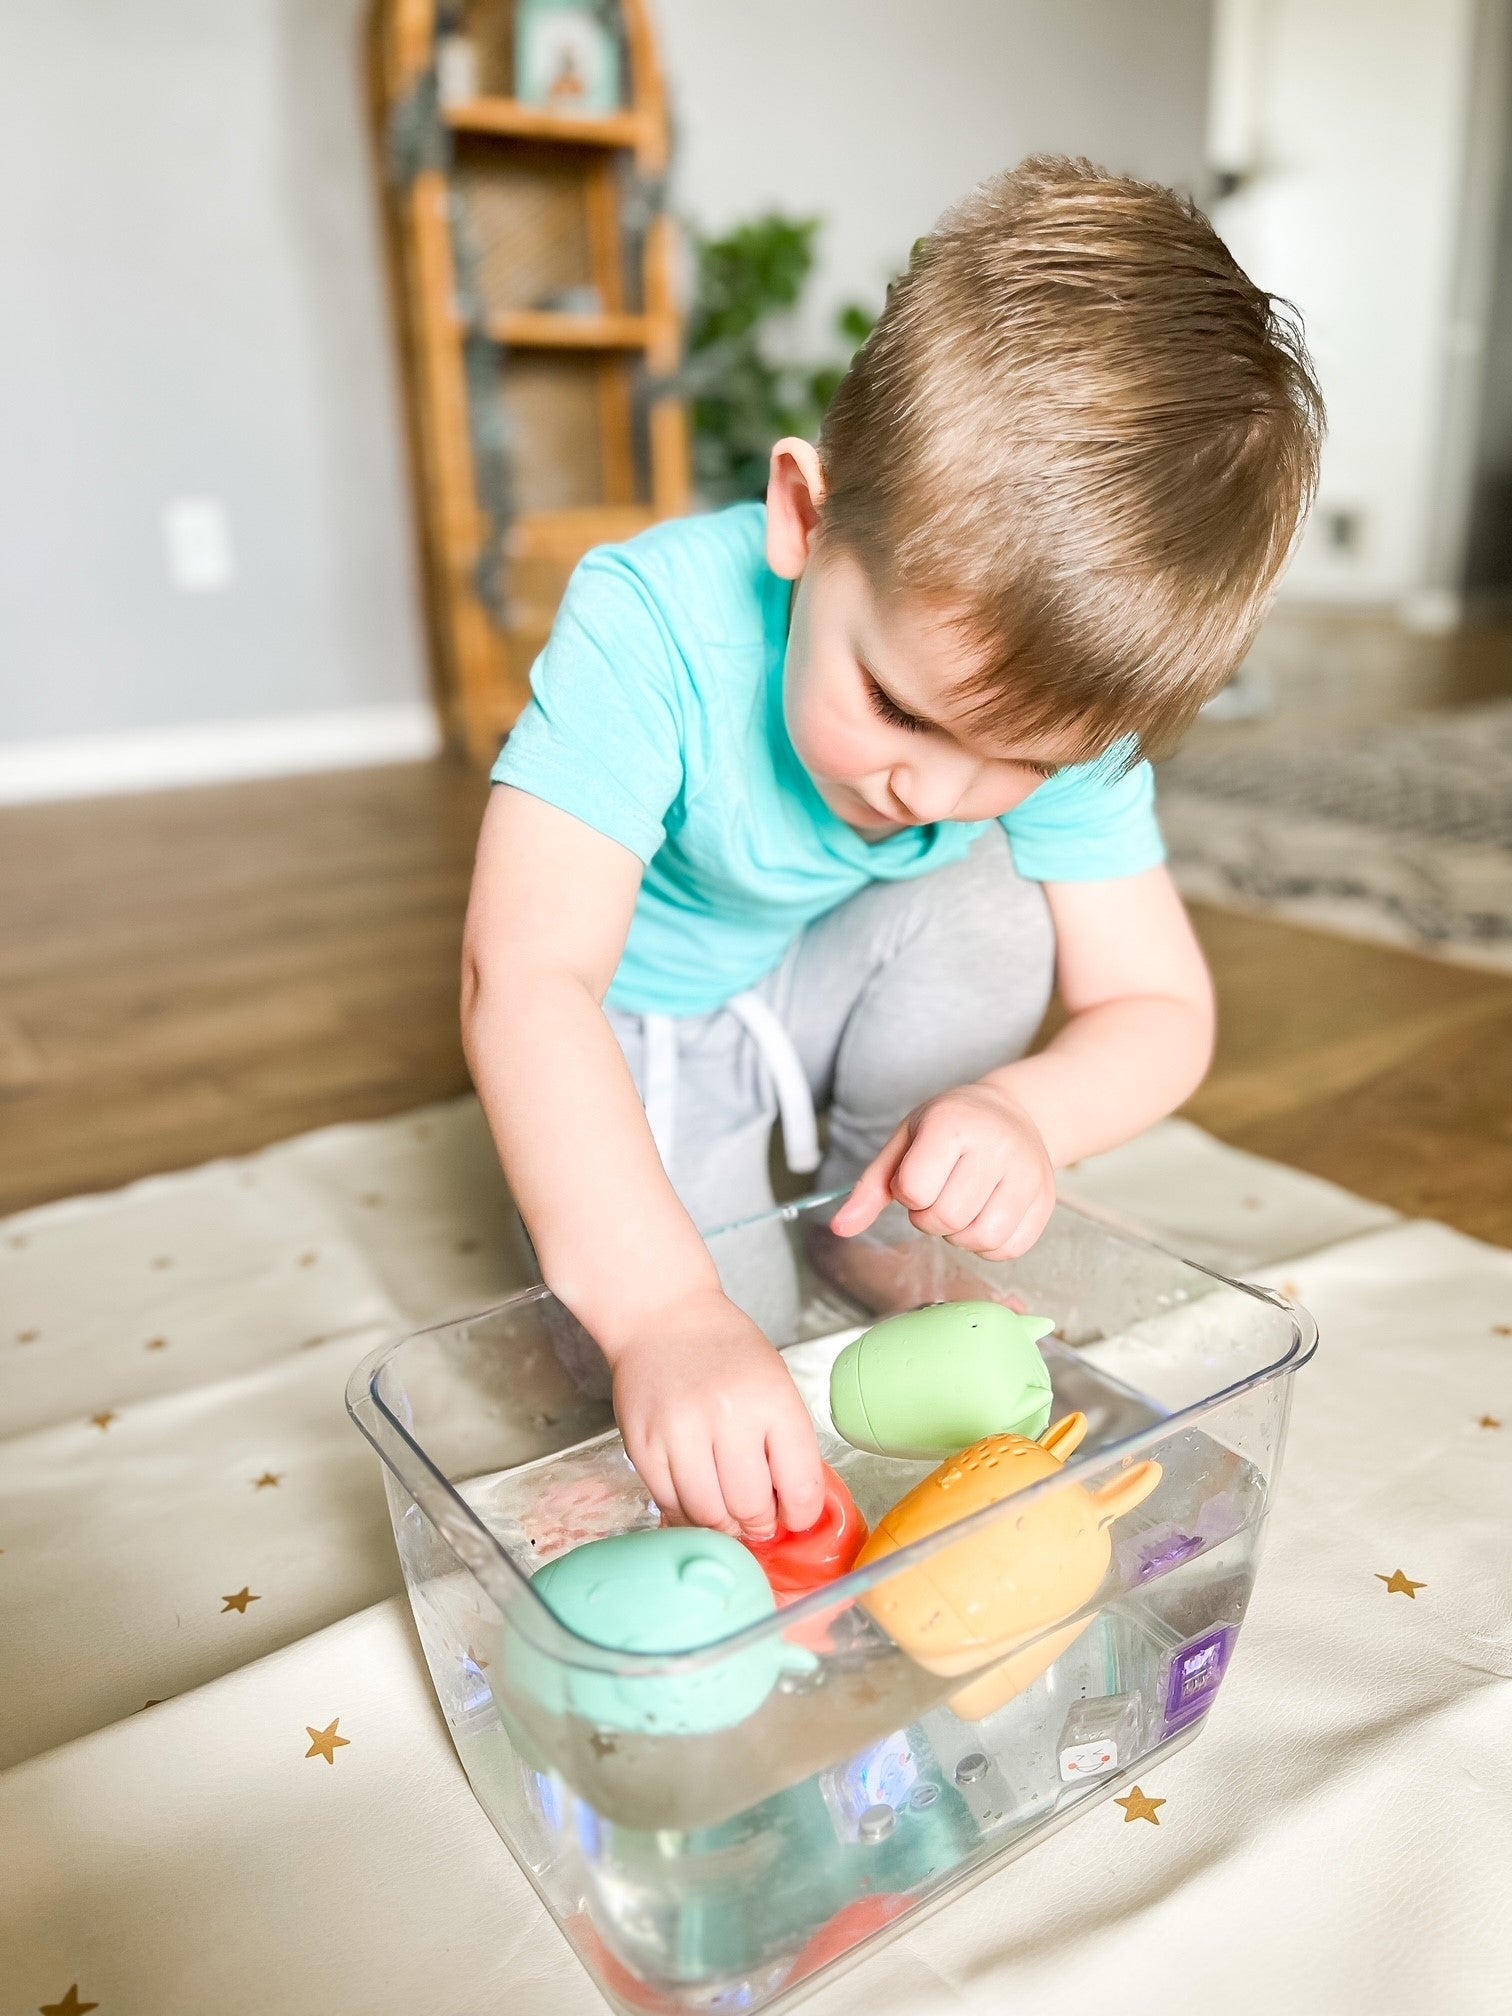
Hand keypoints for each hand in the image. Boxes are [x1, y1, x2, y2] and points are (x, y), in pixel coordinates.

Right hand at [608, 1289, 825, 1540]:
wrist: (663, 1317)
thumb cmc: (726, 1351)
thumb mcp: (775, 1383)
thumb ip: (788, 1443)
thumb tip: (792, 1509)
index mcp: (773, 1400)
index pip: (800, 1485)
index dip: (801, 1515)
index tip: (795, 1517)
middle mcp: (727, 1415)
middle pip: (751, 1507)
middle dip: (760, 1525)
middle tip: (758, 1521)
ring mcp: (680, 1431)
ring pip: (708, 1514)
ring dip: (722, 1526)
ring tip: (727, 1514)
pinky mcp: (643, 1445)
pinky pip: (669, 1503)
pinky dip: (687, 1514)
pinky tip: (697, 1500)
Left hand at [830, 1082, 1055, 1261]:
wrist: (1015, 1112)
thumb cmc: (951, 1126)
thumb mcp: (905, 1141)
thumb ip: (871, 1187)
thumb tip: (841, 1228)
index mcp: (953, 1124)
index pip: (915, 1189)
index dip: (907, 1193)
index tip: (916, 1176)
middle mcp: (997, 1146)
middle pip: (947, 1218)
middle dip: (930, 1218)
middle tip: (937, 1195)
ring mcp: (1028, 1174)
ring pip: (980, 1239)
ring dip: (958, 1235)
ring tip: (960, 1206)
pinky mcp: (1045, 1201)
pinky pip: (1008, 1249)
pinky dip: (987, 1245)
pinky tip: (983, 1217)